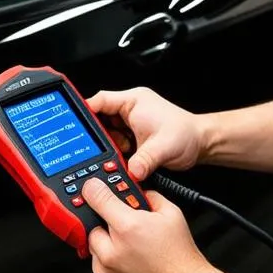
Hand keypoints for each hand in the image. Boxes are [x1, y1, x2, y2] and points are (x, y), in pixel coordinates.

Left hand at [81, 177, 209, 272]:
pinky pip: (96, 260)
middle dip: (105, 218)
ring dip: (104, 237)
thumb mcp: (170, 212)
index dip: (94, 188)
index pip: (97, 198)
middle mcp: (113, 249)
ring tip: (127, 240)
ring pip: (92, 241)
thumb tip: (136, 190)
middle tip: (124, 221)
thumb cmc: (179, 253)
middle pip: (91, 221)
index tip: (93, 187)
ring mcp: (107, 267)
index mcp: (128, 227)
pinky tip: (124, 254)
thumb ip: (148, 196)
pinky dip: (105, 254)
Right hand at [86, 87, 203, 182]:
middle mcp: (130, 110)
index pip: (100, 101)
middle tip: (100, 149)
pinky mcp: (132, 138)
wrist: (200, 144)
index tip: (72, 124)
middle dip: (99, 137)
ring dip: (109, 148)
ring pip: (106, 135)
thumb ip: (144, 160)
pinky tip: (122, 160)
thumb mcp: (162, 148)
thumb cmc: (186, 135)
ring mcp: (130, 124)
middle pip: (99, 120)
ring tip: (119, 155)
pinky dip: (115, 154)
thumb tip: (131, 171)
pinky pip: (115, 145)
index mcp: (133, 101)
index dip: (84, 111)